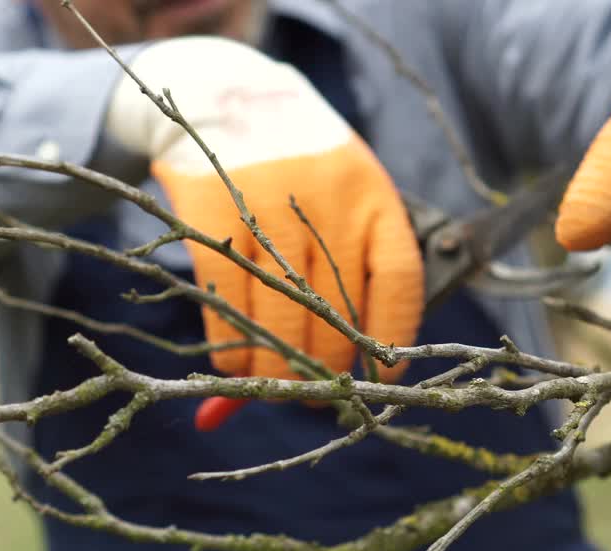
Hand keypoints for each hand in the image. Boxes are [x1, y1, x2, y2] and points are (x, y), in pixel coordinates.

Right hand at [107, 37, 422, 382]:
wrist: (228, 94)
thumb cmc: (300, 169)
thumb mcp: (340, 202)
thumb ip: (350, 279)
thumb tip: (369, 373)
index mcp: (373, 196)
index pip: (399, 279)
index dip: (393, 337)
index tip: (384, 374)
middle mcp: (326, 200)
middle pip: (334, 313)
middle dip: (324, 371)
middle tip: (313, 396)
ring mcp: (267, 205)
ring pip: (279, 317)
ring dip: (276, 370)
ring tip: (272, 386)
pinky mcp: (212, 210)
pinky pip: (226, 302)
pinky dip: (231, 347)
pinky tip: (236, 364)